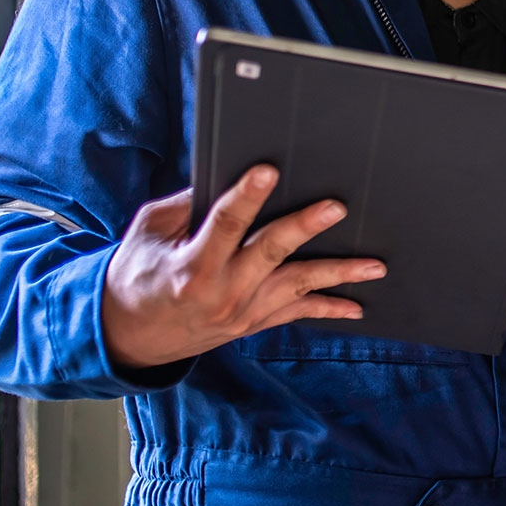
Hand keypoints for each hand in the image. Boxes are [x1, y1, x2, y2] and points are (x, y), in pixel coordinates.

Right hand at [101, 165, 385, 370]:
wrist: (131, 334)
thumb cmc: (138, 273)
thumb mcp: (148, 232)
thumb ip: (186, 204)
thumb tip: (226, 174)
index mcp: (190, 265)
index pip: (223, 223)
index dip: (246, 195)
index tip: (268, 171)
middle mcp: (221, 292)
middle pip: (270, 252)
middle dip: (305, 227)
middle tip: (336, 207)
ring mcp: (241, 311)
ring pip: (297, 286)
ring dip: (339, 275)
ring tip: (375, 265)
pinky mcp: (253, 323)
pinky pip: (296, 313)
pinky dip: (328, 309)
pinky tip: (357, 306)